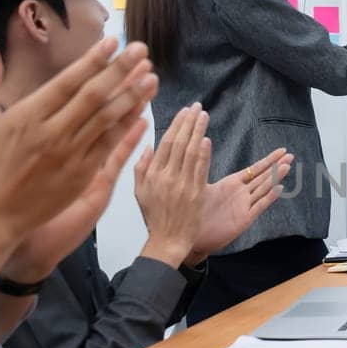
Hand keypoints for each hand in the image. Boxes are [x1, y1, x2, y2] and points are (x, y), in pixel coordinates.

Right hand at [0, 38, 155, 275]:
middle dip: (121, 70)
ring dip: (132, 96)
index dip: (93, 60)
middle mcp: (53, 133)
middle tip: (142, 49)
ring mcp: (71, 155)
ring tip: (151, 76)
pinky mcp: (82, 174)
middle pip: (95, 96)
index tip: (113, 42)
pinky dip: (127, 126)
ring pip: (108, 119)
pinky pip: (110, 145)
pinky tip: (142, 110)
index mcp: (28, 116)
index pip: (68, 81)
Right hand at [134, 104, 212, 267]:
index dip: (176, 124)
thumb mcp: (139, 192)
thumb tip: (147, 146)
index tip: (183, 111)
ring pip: (191, 152)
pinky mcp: (195, 194)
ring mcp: (182, 185)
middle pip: (179, 143)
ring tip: (204, 116)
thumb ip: (141, 168)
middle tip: (197, 107)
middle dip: (189, 122)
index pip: (165, 143)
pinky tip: (207, 139)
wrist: (168, 240)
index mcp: (152, 175)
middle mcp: (166, 177)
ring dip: (199, 132)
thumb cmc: (155, 217)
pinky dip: (204, 153)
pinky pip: (200, 169)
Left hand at [189, 147, 294, 260]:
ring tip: (287, 166)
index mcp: (232, 184)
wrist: (192, 236)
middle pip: (264, 177)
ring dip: (275, 178)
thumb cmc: (193, 212)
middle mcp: (241, 194)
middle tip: (291, 156)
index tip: (282, 151)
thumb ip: (203, 167)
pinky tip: (279, 188)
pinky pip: (259, 206)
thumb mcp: (200, 186)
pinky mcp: (244, 219)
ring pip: (264, 189)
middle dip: (277, 166)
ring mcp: (244, 207)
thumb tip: (202, 144)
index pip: (255, 169)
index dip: (269, 160)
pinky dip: (269, 197)